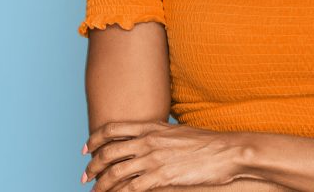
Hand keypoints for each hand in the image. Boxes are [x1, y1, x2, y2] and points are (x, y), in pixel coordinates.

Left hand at [82, 120, 246, 190]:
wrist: (227, 151)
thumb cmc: (206, 144)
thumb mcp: (176, 133)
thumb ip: (157, 137)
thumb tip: (144, 144)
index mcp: (152, 127)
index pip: (112, 129)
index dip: (94, 139)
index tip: (85, 150)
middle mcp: (149, 141)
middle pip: (108, 152)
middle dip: (92, 166)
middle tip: (85, 176)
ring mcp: (154, 158)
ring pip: (115, 172)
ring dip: (101, 185)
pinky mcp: (162, 176)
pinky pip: (131, 188)